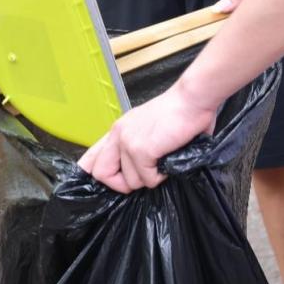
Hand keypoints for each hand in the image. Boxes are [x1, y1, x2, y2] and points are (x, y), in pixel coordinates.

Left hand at [78, 82, 216, 192]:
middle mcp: (118, 135)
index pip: (91, 157)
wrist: (191, 100)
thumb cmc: (178, 112)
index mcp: (118, 129)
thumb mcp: (147, 127)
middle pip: (101, 174)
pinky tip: (169, 159)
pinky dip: (162, 176)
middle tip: (142, 176)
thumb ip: (136, 144)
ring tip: (162, 161)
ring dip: (149, 178)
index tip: (112, 181)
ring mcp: (128, 143)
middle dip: (122, 184)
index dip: (98, 174)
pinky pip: (148, 180)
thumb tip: (135, 170)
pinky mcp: (142, 151)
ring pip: (130, 182)